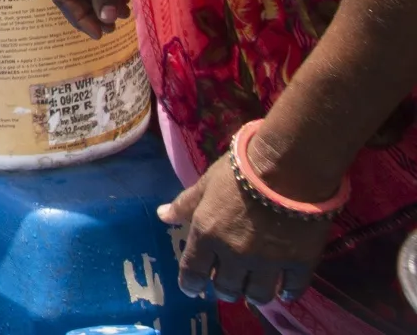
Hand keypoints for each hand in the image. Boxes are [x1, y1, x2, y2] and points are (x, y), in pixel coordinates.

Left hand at [162, 153, 330, 305]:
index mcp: (207, 235)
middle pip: (227, 288)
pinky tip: (284, 288)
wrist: (289, 166)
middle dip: (224, 288)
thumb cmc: (240, 170)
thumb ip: (185, 204)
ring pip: (258, 295)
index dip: (190, 284)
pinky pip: (292, 289)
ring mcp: (269, 262)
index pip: (192, 272)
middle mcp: (235, 255)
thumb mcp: (206, 184)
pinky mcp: (300, 262)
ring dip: (253, 294)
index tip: (192, 287)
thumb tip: (162, 216)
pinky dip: (287, 292)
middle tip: (227, 282)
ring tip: (254, 286)